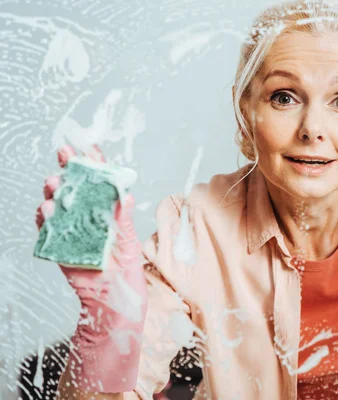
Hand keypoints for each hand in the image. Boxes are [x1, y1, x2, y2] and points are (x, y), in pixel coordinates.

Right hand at [36, 144, 146, 391]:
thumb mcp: (128, 241)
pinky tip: (45, 209)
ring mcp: (72, 232)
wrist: (114, 301)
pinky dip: (44, 219)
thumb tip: (125, 194)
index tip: (90, 147)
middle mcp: (88, 219)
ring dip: (54, 192)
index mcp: (107, 213)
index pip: (100, 185)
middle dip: (68, 170)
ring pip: (58, 206)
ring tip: (53, 183)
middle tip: (64, 155)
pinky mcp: (60, 248)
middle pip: (75, 190)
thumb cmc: (126, 271)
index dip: (94, 166)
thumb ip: (123, 218)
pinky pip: (48, 231)